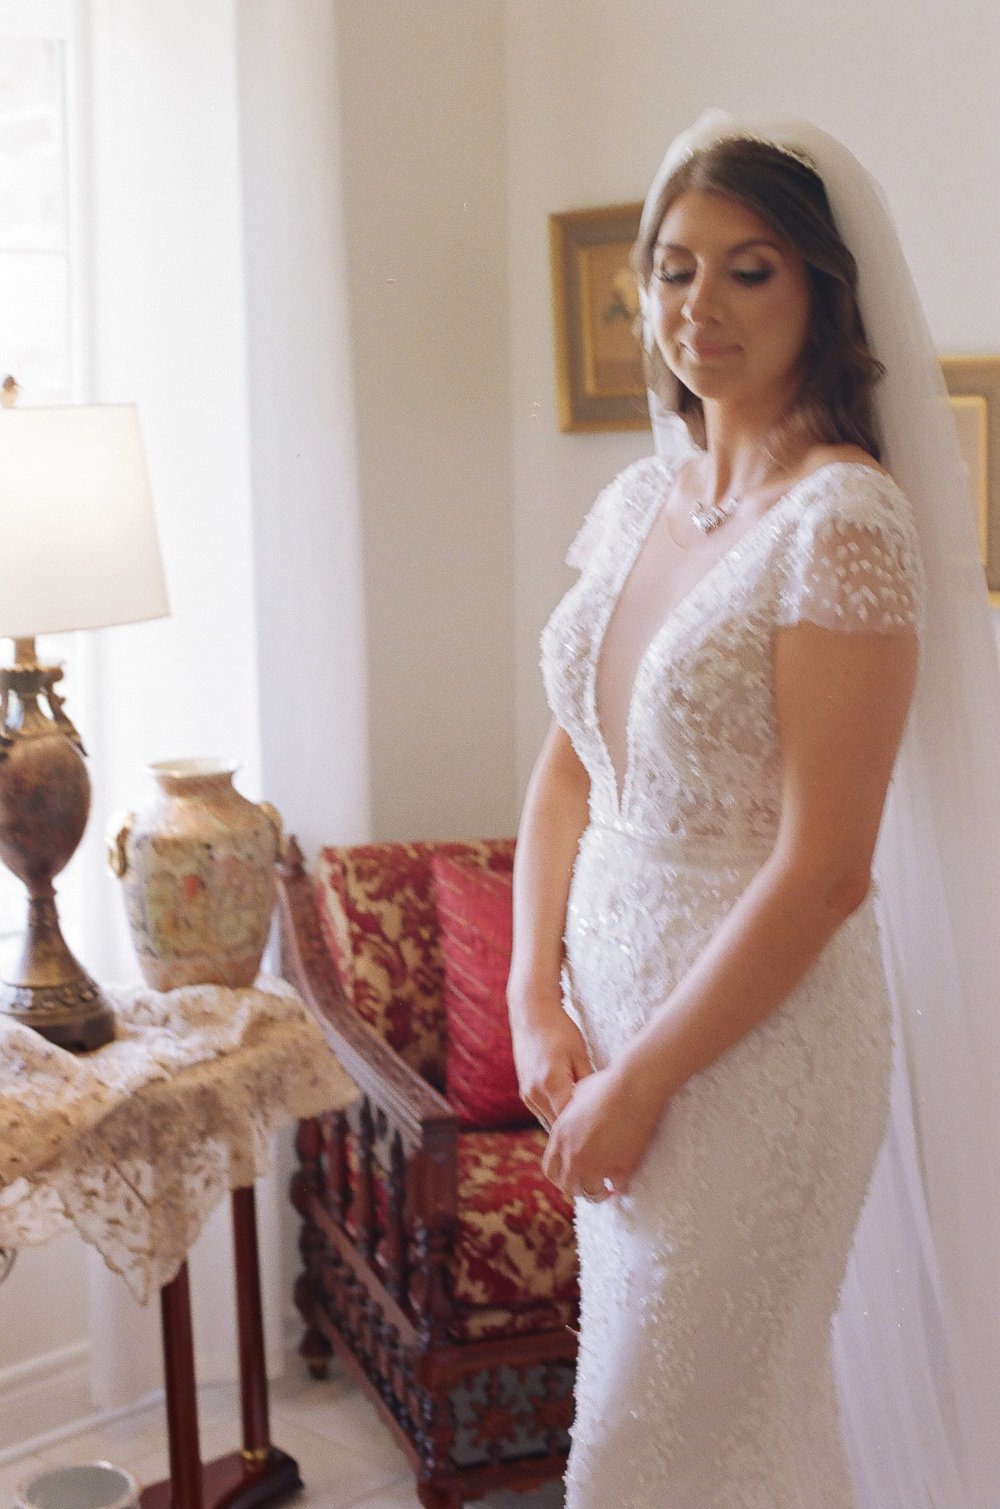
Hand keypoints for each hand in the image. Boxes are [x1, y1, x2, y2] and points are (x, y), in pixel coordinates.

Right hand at [509, 1001, 593, 1131]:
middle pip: (559, 1128)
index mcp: (551, 1084)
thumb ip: (589, 1083)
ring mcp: (527, 1095)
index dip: (588, 1133)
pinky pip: (543, 1115)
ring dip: (567, 1130)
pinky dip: (558, 1118)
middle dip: (578, 1136)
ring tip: (591, 1135)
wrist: (530, 1014)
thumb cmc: (559, 1030)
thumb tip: (603, 1105)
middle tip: (603, 1143)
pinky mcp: (525, 1093)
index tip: (607, 1139)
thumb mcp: (580, 1054)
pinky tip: (575, 1120)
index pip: (571, 1123)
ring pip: (550, 1124)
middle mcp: (535, 1094)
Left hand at [541, 1064, 660, 1202]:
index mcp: (561, 1136)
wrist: (634, 1087)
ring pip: (591, 1194)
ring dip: (599, 1193)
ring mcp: (596, 1165)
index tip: (572, 1178)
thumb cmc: (608, 1084)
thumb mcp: (578, 1096)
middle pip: (568, 1187)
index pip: (550, 1170)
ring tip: (608, 1191)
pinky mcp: (620, 1169)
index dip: (561, 1177)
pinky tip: (625, 1182)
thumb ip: (570, 1115)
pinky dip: (621, 1188)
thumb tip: (573, 1119)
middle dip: (579, 1189)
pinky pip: (618, 1189)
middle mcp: (574, 1154)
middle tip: (590, 1187)